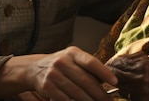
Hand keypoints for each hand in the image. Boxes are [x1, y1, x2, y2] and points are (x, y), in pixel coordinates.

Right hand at [0, 46, 116, 100]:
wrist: (34, 68)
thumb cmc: (61, 64)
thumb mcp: (72, 59)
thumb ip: (88, 67)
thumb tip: (108, 81)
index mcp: (72, 53)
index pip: (91, 62)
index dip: (104, 72)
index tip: (115, 82)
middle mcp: (62, 61)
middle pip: (85, 80)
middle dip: (99, 93)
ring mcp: (54, 74)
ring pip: (76, 92)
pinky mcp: (47, 86)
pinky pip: (64, 99)